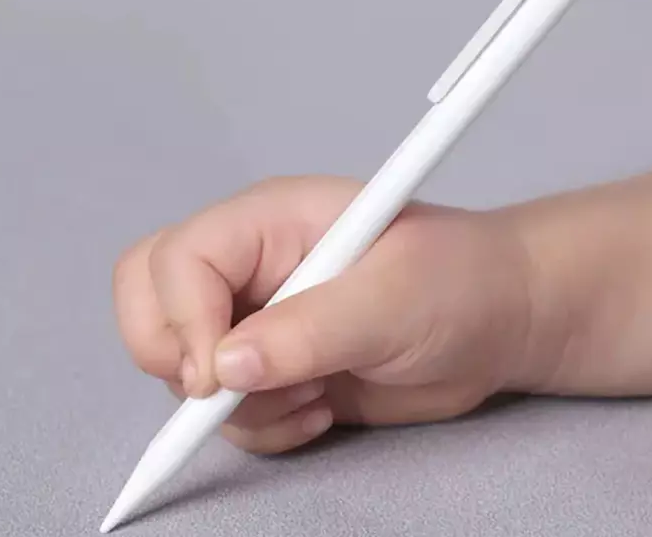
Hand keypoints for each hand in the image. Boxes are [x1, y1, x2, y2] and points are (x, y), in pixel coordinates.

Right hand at [112, 176, 534, 453]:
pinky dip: (263, 428)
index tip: (221, 375)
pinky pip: (230, 413)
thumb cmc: (461, 282)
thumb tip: (223, 370)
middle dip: (173, 358)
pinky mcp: (278, 373)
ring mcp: (260, 323)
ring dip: (240, 405)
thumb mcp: (392, 299)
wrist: (501, 322)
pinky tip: (321, 410)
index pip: (177, 259)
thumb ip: (308, 330)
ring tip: (317, 392)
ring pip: (186, 373)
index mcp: (269, 223)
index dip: (183, 320)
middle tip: (227, 391)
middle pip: (150, 303)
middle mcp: (252, 270)